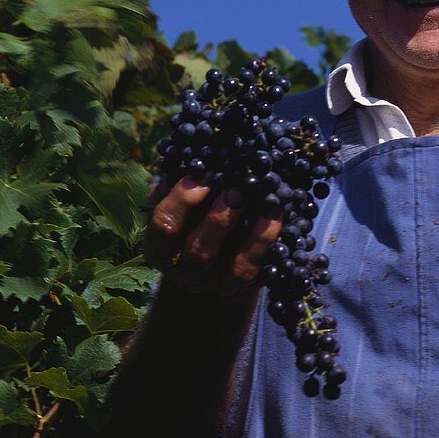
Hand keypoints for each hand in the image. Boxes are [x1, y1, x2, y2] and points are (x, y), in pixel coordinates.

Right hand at [142, 176, 282, 294]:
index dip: (183, 201)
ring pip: (236, 269)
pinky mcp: (247, 287)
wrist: (214, 259)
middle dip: (219, 220)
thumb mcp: (181, 202)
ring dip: (254, 234)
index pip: (165, 228)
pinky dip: (271, 240)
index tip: (204, 175)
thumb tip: (197, 151)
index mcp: (161, 249)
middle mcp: (186, 274)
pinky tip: (278, 215)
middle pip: (199, 252)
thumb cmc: (192, 216)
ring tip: (268, 204)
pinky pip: (263, 268)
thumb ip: (182, 182)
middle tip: (237, 190)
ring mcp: (219, 285)